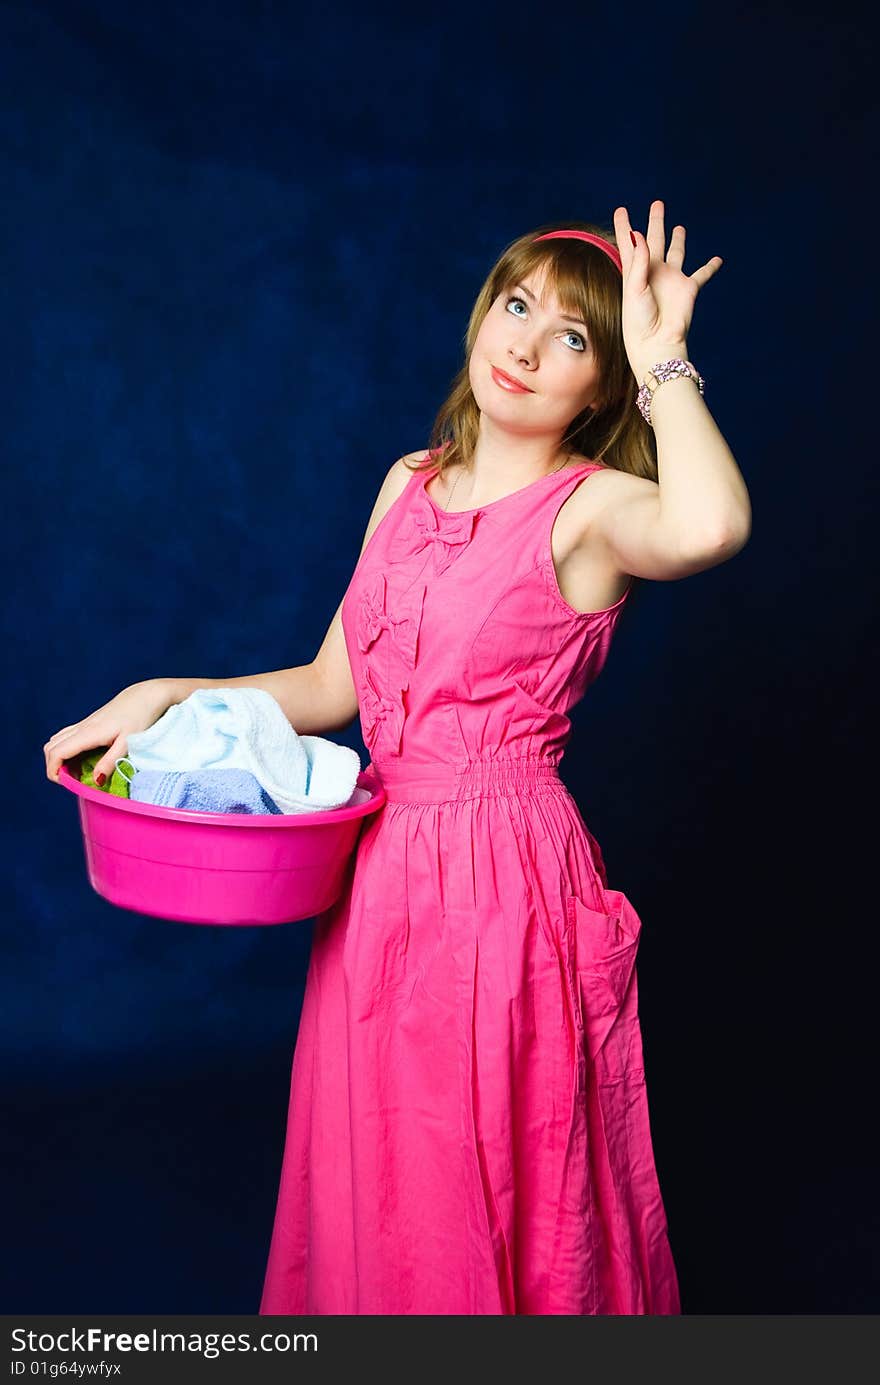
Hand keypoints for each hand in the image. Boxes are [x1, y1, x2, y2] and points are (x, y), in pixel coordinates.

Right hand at [43, 679, 172, 784]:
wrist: (146, 696)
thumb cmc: (141, 717)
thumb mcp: (128, 743)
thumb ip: (110, 762)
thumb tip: (95, 781)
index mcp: (89, 733)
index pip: (57, 752)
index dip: (53, 771)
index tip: (67, 784)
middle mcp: (82, 727)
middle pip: (50, 748)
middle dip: (54, 767)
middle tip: (72, 781)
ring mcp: (84, 724)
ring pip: (56, 741)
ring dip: (59, 758)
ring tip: (77, 772)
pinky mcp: (89, 723)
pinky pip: (67, 737)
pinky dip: (66, 750)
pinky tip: (83, 759)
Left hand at [613, 200, 722, 379]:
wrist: (656, 343)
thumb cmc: (639, 322)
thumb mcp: (634, 289)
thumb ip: (638, 261)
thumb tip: (639, 234)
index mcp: (635, 272)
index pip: (629, 243)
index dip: (624, 226)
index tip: (621, 209)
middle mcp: (654, 272)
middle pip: (655, 239)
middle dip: (655, 222)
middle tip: (658, 204)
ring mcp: (672, 279)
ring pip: (677, 252)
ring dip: (678, 240)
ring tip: (678, 228)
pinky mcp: (688, 288)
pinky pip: (702, 274)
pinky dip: (711, 267)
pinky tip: (717, 259)